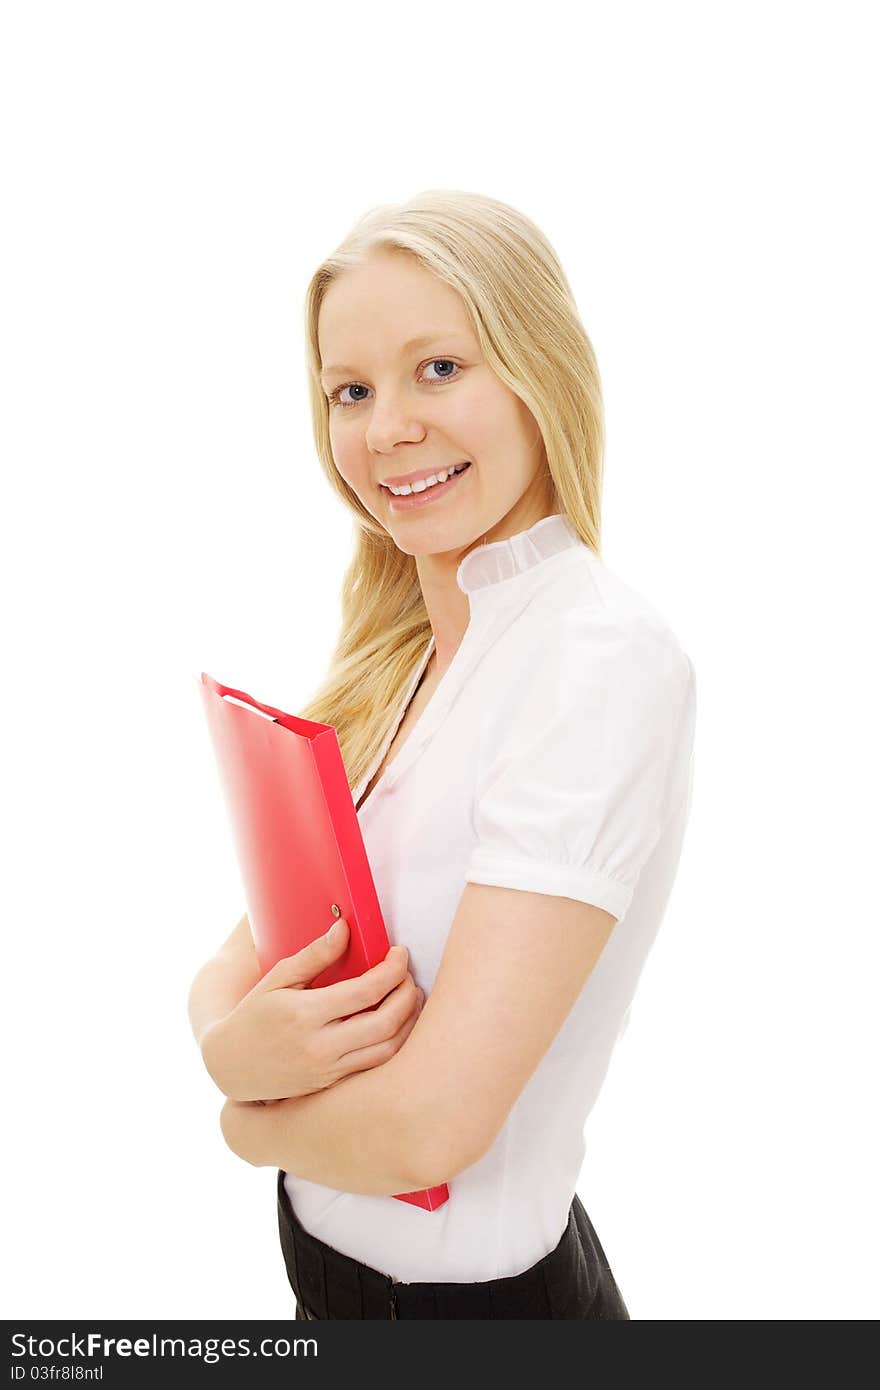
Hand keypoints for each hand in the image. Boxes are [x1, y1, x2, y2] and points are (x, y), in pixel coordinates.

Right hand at [200, 918, 423, 1101]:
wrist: (230, 1065)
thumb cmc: (253, 1015)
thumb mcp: (277, 978)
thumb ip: (315, 954)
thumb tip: (344, 927)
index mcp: (304, 1013)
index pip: (366, 991)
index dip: (392, 969)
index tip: (399, 953)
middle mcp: (320, 1046)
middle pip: (386, 1022)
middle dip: (407, 994)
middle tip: (408, 975)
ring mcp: (328, 1069)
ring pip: (388, 1049)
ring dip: (409, 1021)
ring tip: (410, 997)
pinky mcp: (332, 1083)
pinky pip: (376, 1065)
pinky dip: (395, 1042)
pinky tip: (397, 1023)